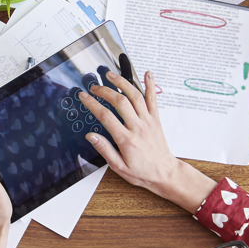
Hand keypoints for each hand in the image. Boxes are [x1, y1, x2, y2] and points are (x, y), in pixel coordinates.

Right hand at [78, 71, 214, 210]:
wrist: (164, 173)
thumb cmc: (142, 171)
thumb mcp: (118, 167)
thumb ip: (104, 149)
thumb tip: (91, 136)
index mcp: (126, 139)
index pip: (106, 116)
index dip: (92, 104)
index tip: (84, 96)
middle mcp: (138, 127)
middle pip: (120, 101)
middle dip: (104, 90)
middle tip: (94, 86)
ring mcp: (148, 121)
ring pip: (135, 96)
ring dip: (122, 83)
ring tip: (111, 75)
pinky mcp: (155, 119)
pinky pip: (153, 99)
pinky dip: (151, 85)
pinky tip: (148, 74)